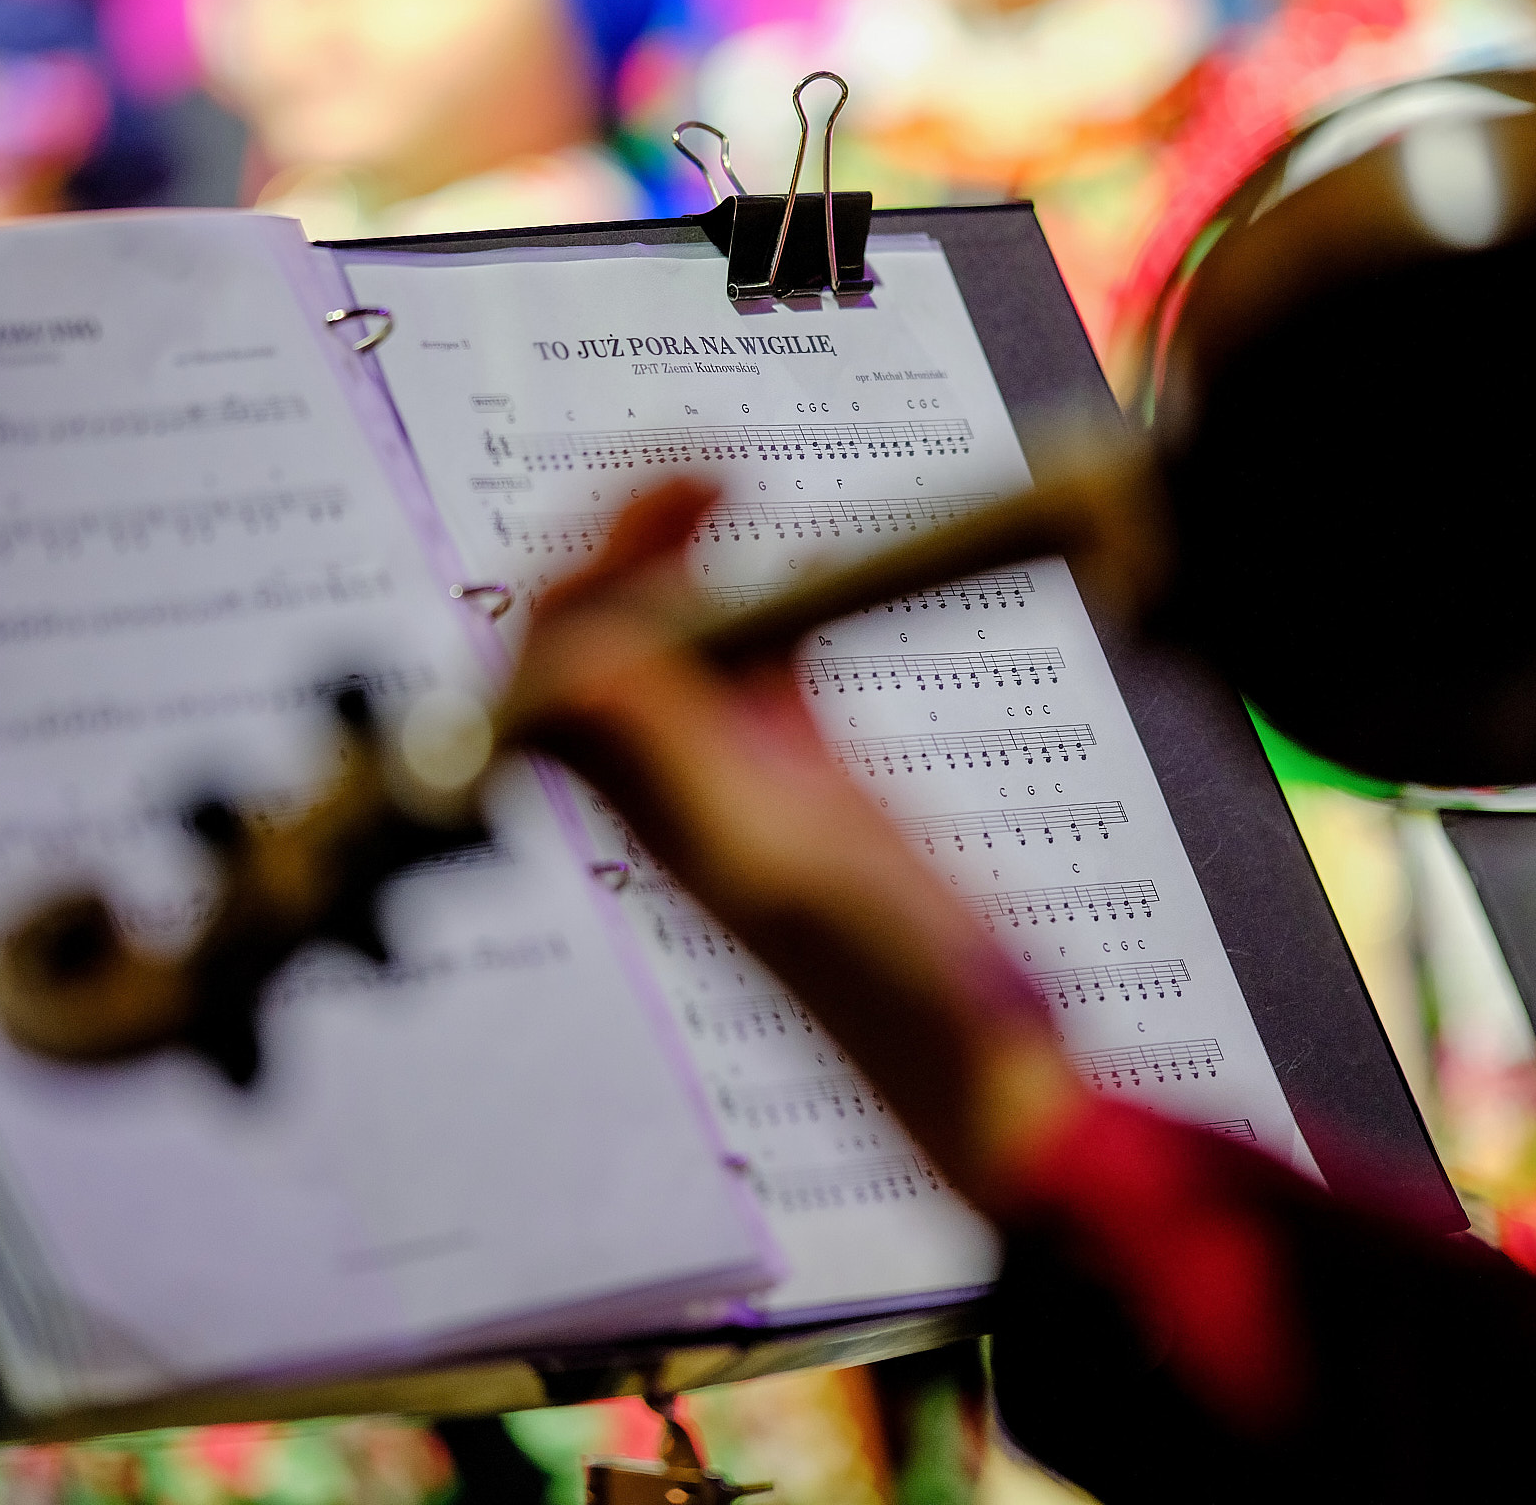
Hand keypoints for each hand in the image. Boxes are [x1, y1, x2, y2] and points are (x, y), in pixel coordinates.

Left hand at [499, 479, 1082, 1206]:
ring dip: (680, 556)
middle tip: (706, 475)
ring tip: (730, 485)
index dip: (588, 569)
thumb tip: (575, 666)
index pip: (554, 664)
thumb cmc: (888, 994)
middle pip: (596, 636)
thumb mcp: (777, 866)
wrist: (981, 1060)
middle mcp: (672, 780)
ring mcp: (739, 770)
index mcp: (642, 800)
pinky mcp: (811, 771)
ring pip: (671, 636)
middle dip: (624, 542)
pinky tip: (807, 555)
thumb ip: (676, 764)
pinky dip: (769, 595)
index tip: (679, 505)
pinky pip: (761, 663)